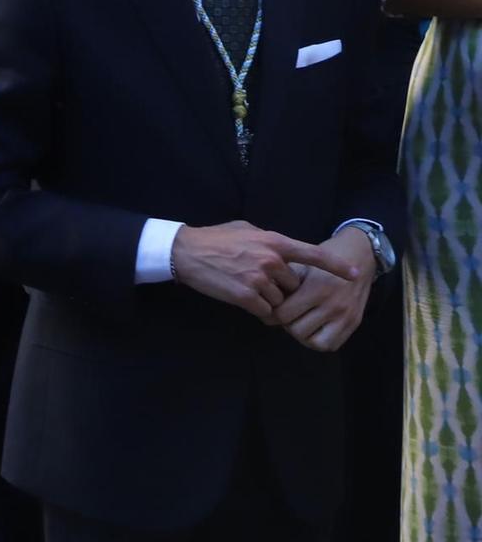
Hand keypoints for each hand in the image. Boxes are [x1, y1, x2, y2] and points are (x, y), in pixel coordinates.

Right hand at [171, 220, 359, 320]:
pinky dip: (261, 312)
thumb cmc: (215, 239)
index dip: (336, 266)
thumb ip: (269, 241)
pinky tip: (248, 303)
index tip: (354, 275)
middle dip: (284, 288)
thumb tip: (283, 250)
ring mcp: (260, 280)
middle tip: (264, 283)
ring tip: (250, 290)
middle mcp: (272, 261)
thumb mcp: (246, 229)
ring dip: (271, 300)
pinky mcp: (246, 297)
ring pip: (281, 300)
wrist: (186, 252)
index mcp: (275, 242)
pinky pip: (267, 312)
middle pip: (295, 284)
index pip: (313, 255)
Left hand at [270, 226, 376, 350]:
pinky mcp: (354, 323)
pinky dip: (318, 340)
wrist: (359, 255)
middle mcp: (333, 305)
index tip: (272, 307)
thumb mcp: (300, 264)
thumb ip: (281, 282)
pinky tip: (313, 328)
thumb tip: (260, 297)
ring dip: (302, 335)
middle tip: (286, 314)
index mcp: (316, 289)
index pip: (283, 315)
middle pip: (297, 330)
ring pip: (313, 342)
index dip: (272, 313)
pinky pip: (331, 345)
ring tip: (299, 321)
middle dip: (287, 324)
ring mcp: (346, 316)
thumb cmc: (323, 257)